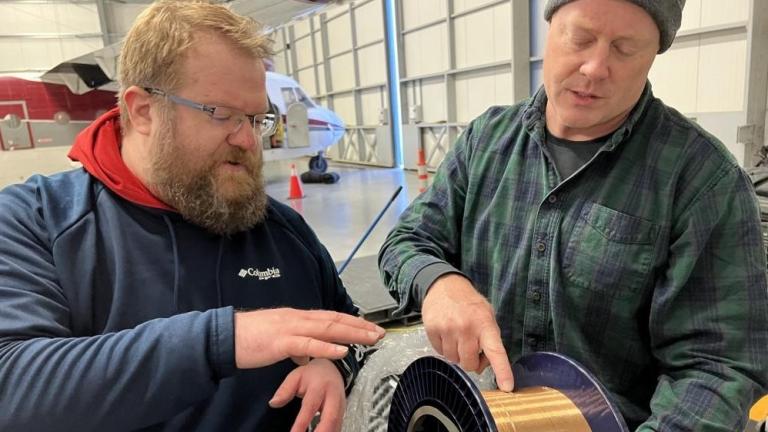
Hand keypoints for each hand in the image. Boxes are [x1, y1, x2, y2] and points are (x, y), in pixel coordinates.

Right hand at [234, 308, 383, 368]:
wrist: (224, 337)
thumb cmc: (249, 340)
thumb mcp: (278, 342)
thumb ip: (295, 346)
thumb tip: (307, 355)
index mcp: (298, 318)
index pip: (331, 317)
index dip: (352, 321)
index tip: (370, 327)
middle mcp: (298, 318)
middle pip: (334, 320)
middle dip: (359, 327)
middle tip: (380, 332)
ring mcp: (290, 328)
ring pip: (326, 328)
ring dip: (351, 333)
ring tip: (370, 338)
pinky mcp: (280, 341)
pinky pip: (307, 344)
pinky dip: (326, 347)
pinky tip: (342, 350)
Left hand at [269, 359, 345, 431]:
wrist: (332, 370)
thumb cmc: (312, 374)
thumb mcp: (296, 376)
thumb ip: (285, 390)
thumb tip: (273, 403)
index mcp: (319, 386)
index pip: (310, 407)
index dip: (302, 423)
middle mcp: (333, 397)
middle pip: (330, 418)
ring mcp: (341, 406)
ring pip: (336, 425)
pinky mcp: (343, 413)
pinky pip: (337, 427)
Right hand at [422, 274, 513, 390]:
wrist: (444, 285)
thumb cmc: (469, 304)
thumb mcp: (487, 315)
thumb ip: (488, 341)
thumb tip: (480, 366)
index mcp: (485, 324)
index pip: (496, 351)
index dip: (502, 371)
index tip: (507, 387)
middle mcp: (466, 327)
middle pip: (469, 363)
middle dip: (472, 361)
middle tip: (471, 348)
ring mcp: (447, 329)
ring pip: (453, 360)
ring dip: (456, 354)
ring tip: (457, 338)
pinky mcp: (432, 330)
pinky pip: (440, 353)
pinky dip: (444, 348)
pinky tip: (447, 334)